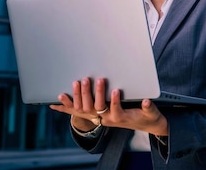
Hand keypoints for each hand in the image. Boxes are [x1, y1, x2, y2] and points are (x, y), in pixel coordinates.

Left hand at [49, 77, 167, 134]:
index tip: (116, 90)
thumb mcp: (151, 112)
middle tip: (87, 79)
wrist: (144, 124)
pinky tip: (55, 104)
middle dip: (90, 94)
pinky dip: (66, 108)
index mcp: (120, 117)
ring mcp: (100, 118)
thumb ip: (148, 107)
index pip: (115, 110)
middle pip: (95, 108)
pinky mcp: (96, 116)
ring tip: (67, 89)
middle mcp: (107, 119)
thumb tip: (146, 102)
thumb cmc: (147, 116)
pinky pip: (78, 113)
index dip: (115, 101)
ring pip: (84, 110)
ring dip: (75, 100)